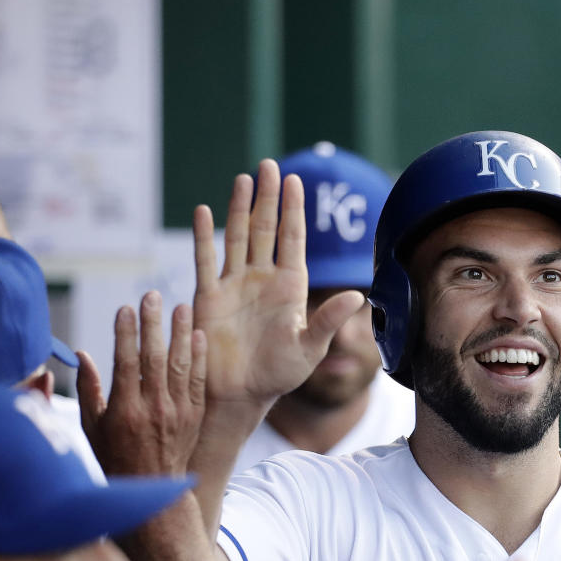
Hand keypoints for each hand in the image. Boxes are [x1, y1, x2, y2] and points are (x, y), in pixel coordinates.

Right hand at [77, 292, 205, 476]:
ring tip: (181, 306)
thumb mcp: (91, 428)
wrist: (152, 490)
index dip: (125, 333)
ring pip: (180, 365)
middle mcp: (153, 409)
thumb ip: (88, 389)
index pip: (126, 363)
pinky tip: (198, 335)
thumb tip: (81, 353)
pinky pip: (198, 380)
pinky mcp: (194, 415)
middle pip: (154, 358)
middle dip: (153, 324)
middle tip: (152, 296)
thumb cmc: (114, 458)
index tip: (125, 308)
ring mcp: (178, 412)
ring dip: (181, 333)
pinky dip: (199, 357)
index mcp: (124, 411)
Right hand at [192, 160, 365, 408]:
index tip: (294, 181)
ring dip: (239, 208)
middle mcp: (262, 279)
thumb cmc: (278, 374)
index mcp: (289, 286)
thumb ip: (329, 320)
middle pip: (265, 229)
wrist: (240, 395)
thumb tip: (357, 296)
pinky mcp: (209, 297)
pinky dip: (203, 236)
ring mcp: (235, 285)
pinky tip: (203, 211)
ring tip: (243, 179)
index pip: (292, 239)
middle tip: (268, 165)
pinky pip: (205, 261)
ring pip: (237, 237)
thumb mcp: (309, 348)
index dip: (293, 210)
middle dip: (268, 197)